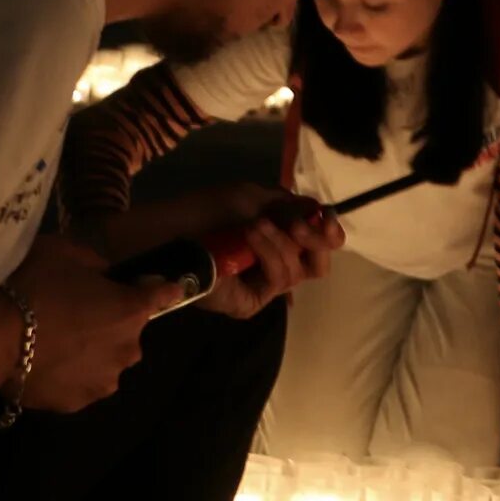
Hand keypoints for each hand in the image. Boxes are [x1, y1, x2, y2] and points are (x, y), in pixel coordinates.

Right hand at [5, 237, 161, 412]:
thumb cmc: (30, 287)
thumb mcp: (65, 254)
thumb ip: (96, 264)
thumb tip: (105, 275)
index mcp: (132, 311)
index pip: (164, 296)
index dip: (159, 288)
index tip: (157, 287)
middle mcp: (129, 349)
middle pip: (128, 332)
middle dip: (111, 323)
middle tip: (75, 313)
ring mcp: (104, 380)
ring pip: (106, 361)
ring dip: (91, 352)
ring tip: (56, 343)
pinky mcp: (77, 403)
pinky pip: (80, 383)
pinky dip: (69, 374)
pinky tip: (45, 363)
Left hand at [205, 185, 343, 319]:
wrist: (169, 230)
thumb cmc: (205, 211)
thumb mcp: (253, 199)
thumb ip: (290, 207)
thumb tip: (321, 213)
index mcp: (280, 241)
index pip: (320, 245)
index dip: (330, 233)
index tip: (326, 216)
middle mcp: (276, 265)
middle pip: (319, 265)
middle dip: (315, 241)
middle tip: (298, 224)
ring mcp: (263, 286)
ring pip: (299, 271)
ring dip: (282, 242)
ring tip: (255, 226)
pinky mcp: (251, 302)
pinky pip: (278, 281)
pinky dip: (269, 255)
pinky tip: (250, 237)